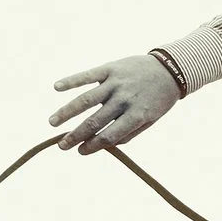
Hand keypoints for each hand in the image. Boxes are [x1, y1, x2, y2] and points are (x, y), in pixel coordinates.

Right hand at [50, 55, 180, 154]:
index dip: (93, 146)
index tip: (80, 152)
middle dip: (76, 135)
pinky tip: (56, 87)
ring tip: (52, 123)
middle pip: (95, 121)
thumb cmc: (158, 99)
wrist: (169, 69)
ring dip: (67, 112)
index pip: (109, 135)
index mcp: (136, 115)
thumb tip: (105, 145)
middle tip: (62, 146)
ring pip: (86, 100)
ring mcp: (115, 83)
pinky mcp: (110, 68)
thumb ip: (128, 132)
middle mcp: (124, 99)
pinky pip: (87, 75)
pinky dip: (71, 81)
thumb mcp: (150, 120)